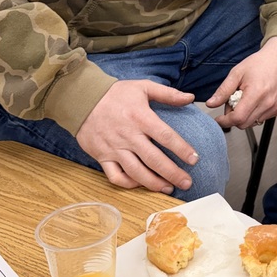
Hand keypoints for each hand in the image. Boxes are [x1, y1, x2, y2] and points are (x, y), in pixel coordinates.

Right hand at [76, 79, 198, 192]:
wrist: (80, 99)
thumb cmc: (115, 93)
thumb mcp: (142, 87)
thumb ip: (168, 94)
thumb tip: (190, 97)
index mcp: (141, 118)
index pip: (166, 137)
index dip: (182, 149)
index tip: (195, 159)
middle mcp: (128, 136)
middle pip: (154, 160)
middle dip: (173, 173)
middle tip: (187, 183)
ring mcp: (114, 149)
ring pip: (136, 172)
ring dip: (154, 183)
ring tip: (169, 189)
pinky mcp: (102, 157)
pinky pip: (115, 176)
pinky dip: (129, 184)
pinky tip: (141, 184)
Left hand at [206, 36, 276, 129]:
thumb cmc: (260, 63)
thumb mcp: (237, 73)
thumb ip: (223, 91)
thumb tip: (211, 104)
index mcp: (256, 93)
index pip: (238, 118)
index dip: (225, 121)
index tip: (219, 119)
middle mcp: (268, 103)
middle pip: (244, 124)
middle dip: (234, 117)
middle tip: (233, 102)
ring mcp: (275, 107)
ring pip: (252, 122)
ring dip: (245, 115)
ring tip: (245, 99)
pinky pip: (262, 118)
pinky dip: (254, 113)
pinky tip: (255, 100)